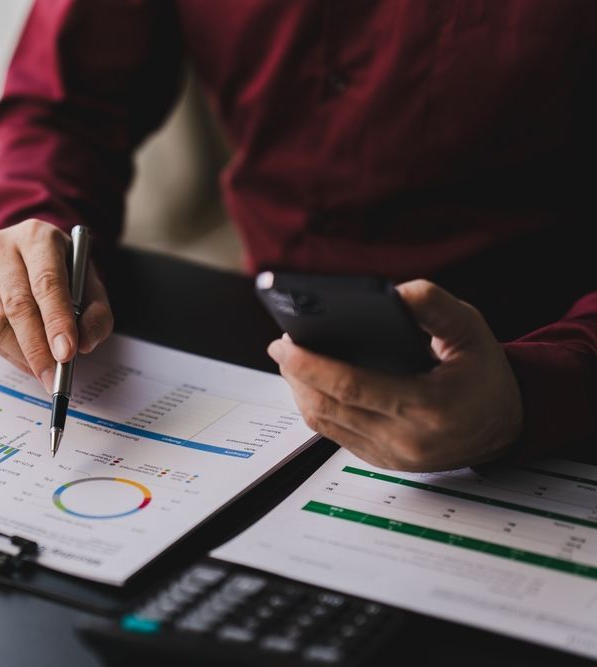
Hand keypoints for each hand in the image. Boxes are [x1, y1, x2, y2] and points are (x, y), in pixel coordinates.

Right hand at [0, 219, 113, 390]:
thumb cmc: (64, 271)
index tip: (66, 353)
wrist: (32, 255)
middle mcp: (3, 249)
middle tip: (54, 376)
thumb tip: (84, 344)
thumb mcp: (91, 284)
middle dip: (38, 347)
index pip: (46, 282)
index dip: (56, 320)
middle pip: (17, 304)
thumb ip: (96, 314)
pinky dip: (9, 353)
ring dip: (22, 354)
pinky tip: (28, 362)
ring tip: (44, 372)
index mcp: (37, 237)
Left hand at [267, 280, 523, 470]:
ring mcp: (392, 456)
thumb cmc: (484, 372)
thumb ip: (433, 305)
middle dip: (296, 374)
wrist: (506, 424)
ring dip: (300, 391)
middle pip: (329, 407)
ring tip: (291, 360)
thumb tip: (393, 292)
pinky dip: (317, 407)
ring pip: (325, 424)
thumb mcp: (470, 328)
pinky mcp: (382, 462)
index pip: (351, 386)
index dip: (310, 365)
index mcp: (428, 407)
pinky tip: (310, 383)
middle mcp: (406, 439)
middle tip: (281, 344)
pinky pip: (335, 435)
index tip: (283, 343)